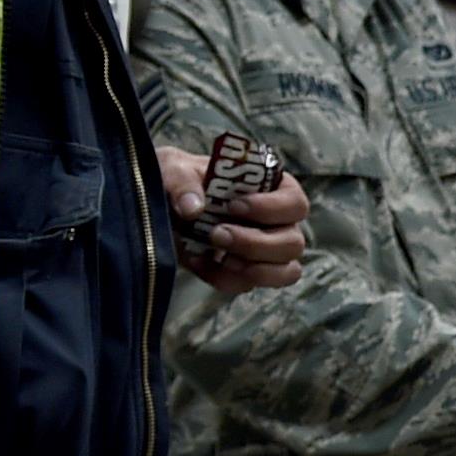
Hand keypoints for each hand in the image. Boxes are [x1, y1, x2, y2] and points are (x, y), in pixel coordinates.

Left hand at [159, 142, 311, 295]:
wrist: (160, 209)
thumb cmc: (179, 182)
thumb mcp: (174, 169)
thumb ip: (182, 182)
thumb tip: (193, 208)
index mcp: (272, 190)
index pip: (295, 203)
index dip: (271, 208)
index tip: (234, 206)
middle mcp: (278, 223)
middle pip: (293, 243)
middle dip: (255, 243)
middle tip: (218, 234)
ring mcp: (266, 252)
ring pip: (286, 272)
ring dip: (253, 269)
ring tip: (220, 256)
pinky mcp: (246, 274)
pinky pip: (248, 285)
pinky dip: (224, 279)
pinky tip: (200, 262)